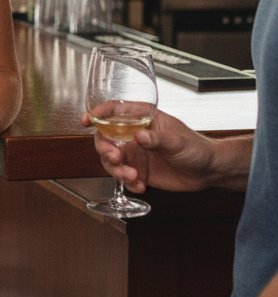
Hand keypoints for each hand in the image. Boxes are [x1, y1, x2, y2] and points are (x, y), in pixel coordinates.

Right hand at [83, 108, 215, 193]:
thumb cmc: (196, 148)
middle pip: (105, 137)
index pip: (114, 111)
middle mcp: (133, 134)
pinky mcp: (139, 171)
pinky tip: (141, 186)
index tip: (87, 121)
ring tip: (132, 176)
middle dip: (104, 148)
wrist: (208, 171)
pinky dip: (128, 183)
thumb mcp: (178, 140)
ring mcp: (135, 153)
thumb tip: (139, 136)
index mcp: (142, 119)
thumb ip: (157, 138)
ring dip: (116, 169)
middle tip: (115, 157)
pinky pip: (123, 177)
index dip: (98, 114)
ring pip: (111, 159)